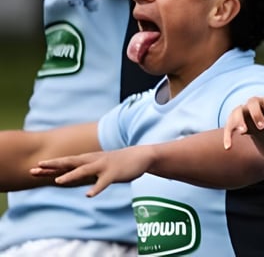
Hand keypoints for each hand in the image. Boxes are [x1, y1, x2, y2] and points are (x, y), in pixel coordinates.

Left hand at [31, 147, 153, 197]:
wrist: (141, 156)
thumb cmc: (117, 162)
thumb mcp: (98, 165)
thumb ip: (84, 171)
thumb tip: (70, 177)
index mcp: (89, 160)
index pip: (67, 162)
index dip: (51, 165)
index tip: (35, 168)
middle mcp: (93, 161)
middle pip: (70, 163)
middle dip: (53, 166)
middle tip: (36, 168)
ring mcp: (103, 167)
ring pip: (85, 171)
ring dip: (71, 176)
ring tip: (58, 182)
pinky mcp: (114, 174)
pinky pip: (104, 182)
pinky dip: (96, 188)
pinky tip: (89, 195)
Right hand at [223, 94, 263, 148]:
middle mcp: (256, 104)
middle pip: (254, 102)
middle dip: (258, 113)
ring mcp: (243, 113)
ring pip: (239, 112)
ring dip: (241, 121)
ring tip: (245, 131)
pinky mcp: (234, 123)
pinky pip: (227, 127)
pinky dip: (227, 136)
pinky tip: (229, 147)